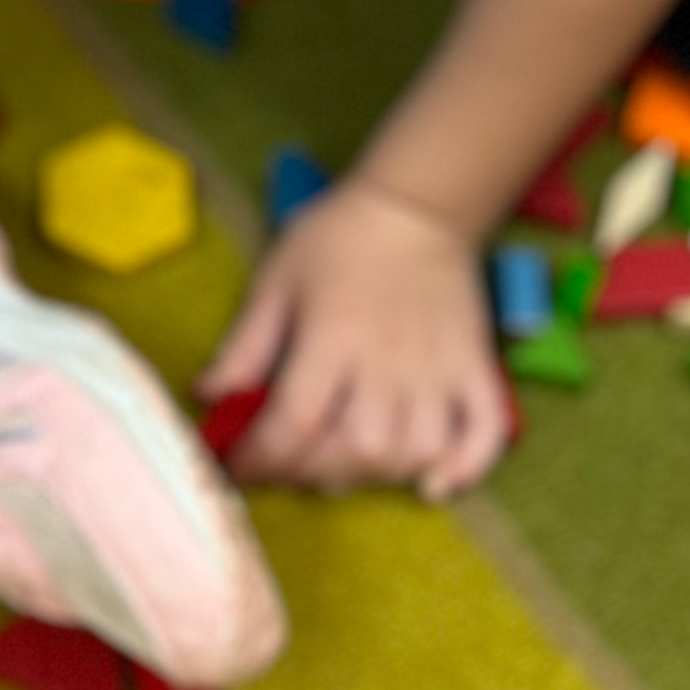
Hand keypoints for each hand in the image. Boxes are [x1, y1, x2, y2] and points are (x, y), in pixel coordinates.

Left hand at [199, 181, 513, 501]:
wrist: (416, 206)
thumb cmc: (337, 238)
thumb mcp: (276, 280)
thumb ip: (244, 344)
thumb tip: (207, 396)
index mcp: (331, 338)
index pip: (293, 425)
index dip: (261, 460)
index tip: (239, 468)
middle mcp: (386, 364)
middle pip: (353, 451)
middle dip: (309, 474)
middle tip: (287, 465)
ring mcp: (437, 371)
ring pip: (411, 454)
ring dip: (374, 476)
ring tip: (345, 466)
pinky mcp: (476, 369)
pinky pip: (482, 434)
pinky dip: (463, 469)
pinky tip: (432, 483)